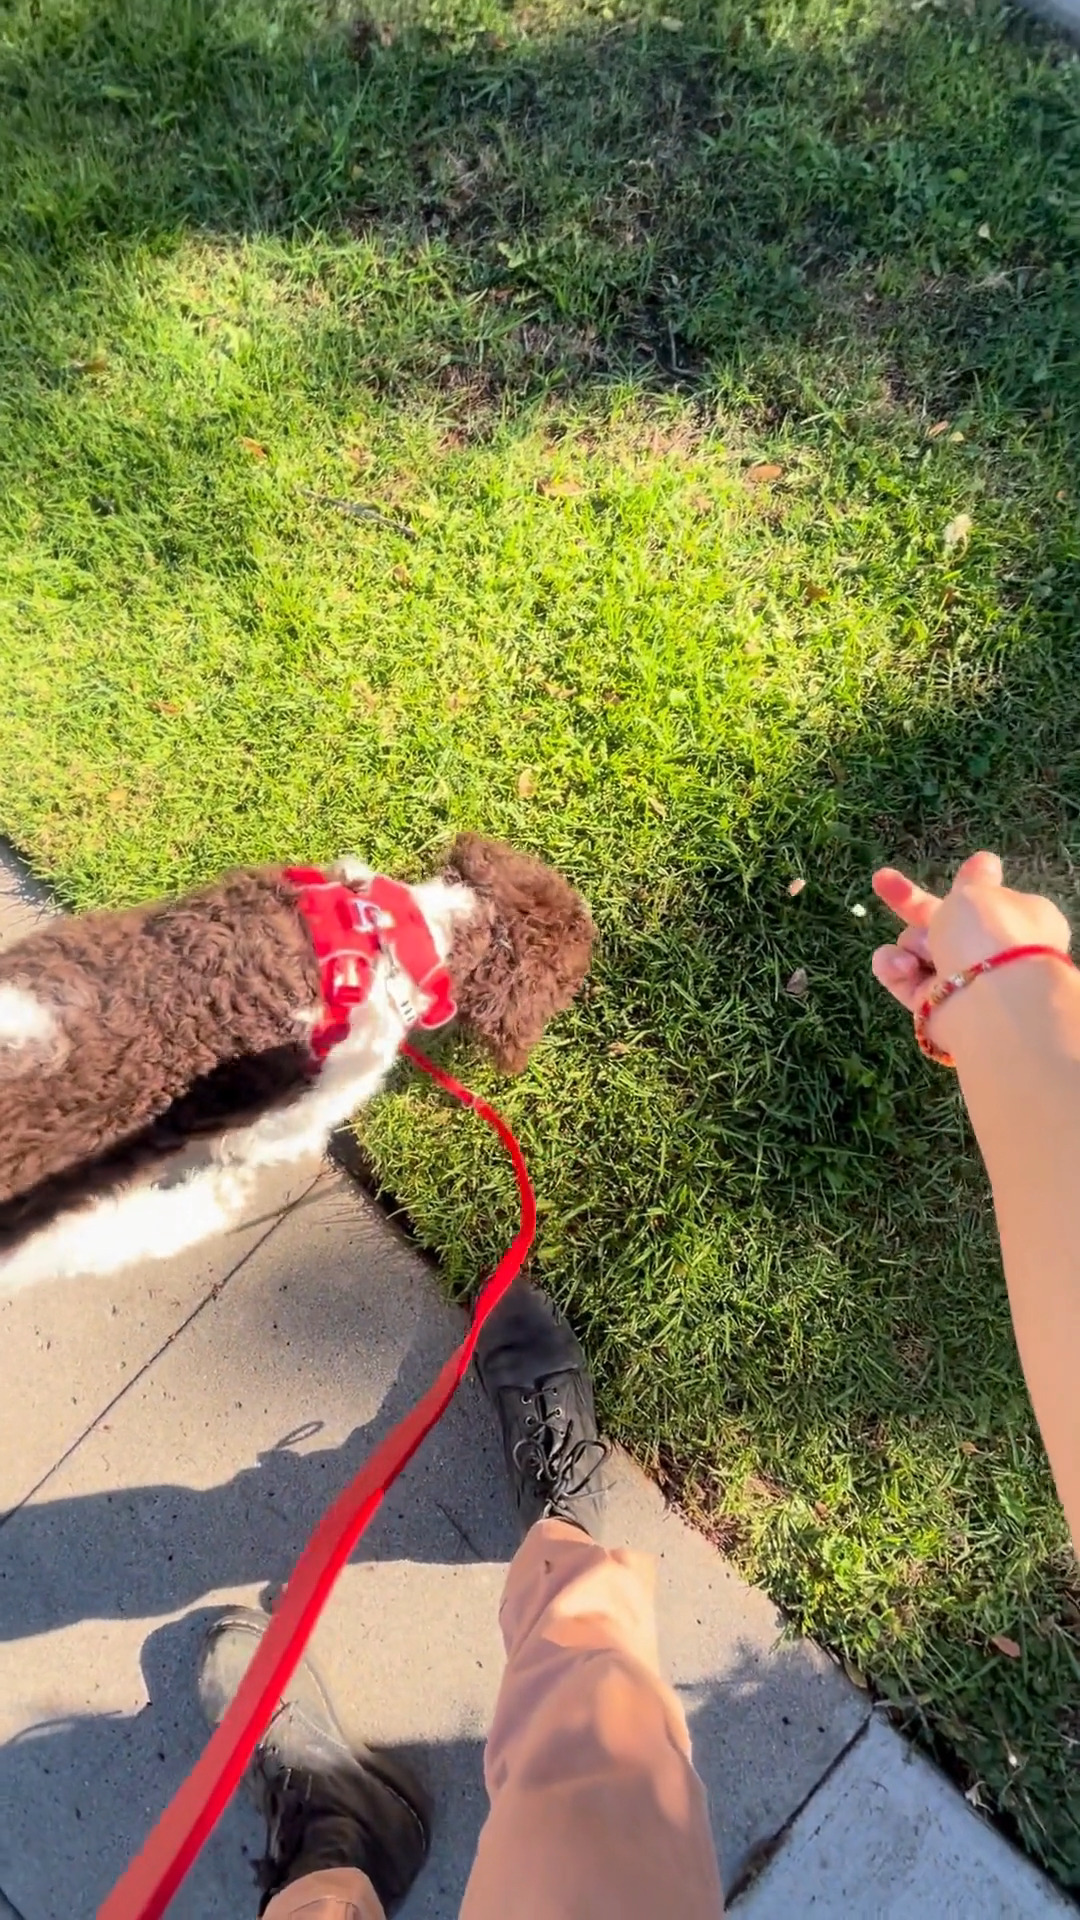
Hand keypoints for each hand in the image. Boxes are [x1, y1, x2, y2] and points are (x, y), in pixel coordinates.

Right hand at [871, 851, 1070, 1013]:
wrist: (988, 1000)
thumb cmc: (989, 934)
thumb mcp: (978, 892)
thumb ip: (974, 878)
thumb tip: (986, 860)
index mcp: (1013, 920)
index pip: (981, 899)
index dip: (962, 885)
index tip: (958, 869)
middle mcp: (987, 952)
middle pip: (940, 923)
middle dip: (909, 903)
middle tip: (880, 879)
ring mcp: (959, 980)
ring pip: (916, 948)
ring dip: (911, 944)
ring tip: (923, 953)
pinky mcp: (932, 1006)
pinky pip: (901, 978)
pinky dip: (894, 969)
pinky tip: (902, 967)